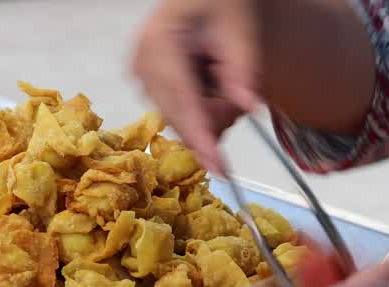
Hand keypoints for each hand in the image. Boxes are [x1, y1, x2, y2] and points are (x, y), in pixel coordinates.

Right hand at [131, 0, 260, 172]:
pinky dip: (200, 108)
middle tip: (239, 90)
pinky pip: (177, 114)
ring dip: (209, 111)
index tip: (219, 168)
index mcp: (159, 43)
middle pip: (180, 117)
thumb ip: (244, 69)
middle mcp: (142, 63)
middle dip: (215, 117)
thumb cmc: (220, 5)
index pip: (182, 101)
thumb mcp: (240, 31)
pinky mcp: (147, 86)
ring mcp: (141, 77)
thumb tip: (248, 106)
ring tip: (222, 76)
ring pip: (181, 120)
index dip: (201, 137)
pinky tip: (208, 83)